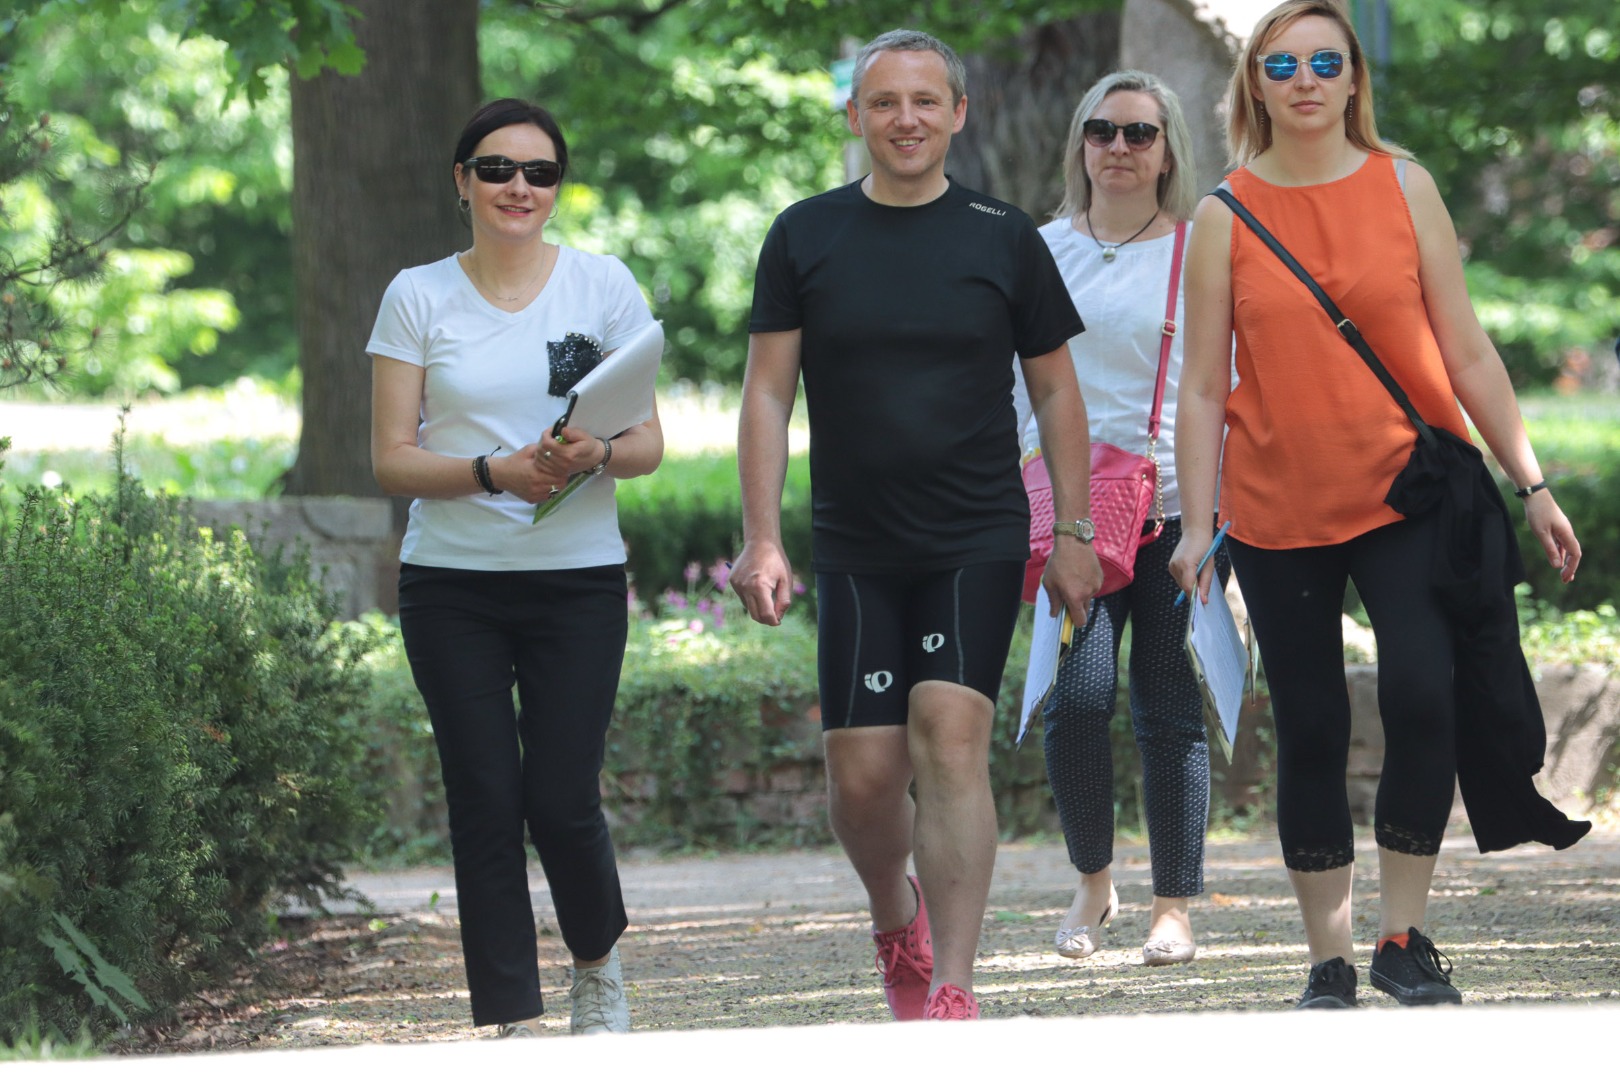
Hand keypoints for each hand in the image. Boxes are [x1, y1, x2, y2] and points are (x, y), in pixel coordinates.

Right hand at [489, 426, 607, 504]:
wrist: (500, 475)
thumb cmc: (515, 461)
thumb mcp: (529, 451)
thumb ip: (543, 449)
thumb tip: (556, 446)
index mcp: (537, 473)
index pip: (559, 475)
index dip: (563, 470)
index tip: (562, 466)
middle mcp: (536, 486)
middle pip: (560, 485)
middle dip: (562, 478)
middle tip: (559, 472)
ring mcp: (534, 495)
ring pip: (554, 492)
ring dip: (556, 485)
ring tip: (552, 478)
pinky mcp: (532, 500)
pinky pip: (546, 497)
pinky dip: (548, 491)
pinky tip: (545, 484)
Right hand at [731, 539, 793, 625]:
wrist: (760, 542)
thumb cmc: (776, 561)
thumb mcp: (786, 580)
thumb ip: (783, 601)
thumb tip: (778, 618)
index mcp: (760, 587)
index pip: (766, 614)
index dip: (774, 621)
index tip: (779, 621)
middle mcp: (746, 587)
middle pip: (755, 615)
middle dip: (765, 619)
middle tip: (774, 617)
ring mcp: (737, 584)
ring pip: (748, 607)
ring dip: (758, 608)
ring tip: (767, 594)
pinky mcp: (733, 581)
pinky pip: (742, 597)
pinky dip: (750, 598)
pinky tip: (757, 586)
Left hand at [1043, 535, 1102, 625]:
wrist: (1074, 542)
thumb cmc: (1058, 562)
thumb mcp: (1049, 583)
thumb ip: (1053, 601)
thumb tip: (1054, 614)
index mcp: (1075, 597)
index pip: (1080, 621)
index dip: (1075, 622)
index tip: (1069, 618)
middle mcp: (1088, 593)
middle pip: (1085, 611)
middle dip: (1077, 608)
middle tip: (1067, 597)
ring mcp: (1096, 585)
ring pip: (1089, 597)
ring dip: (1081, 595)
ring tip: (1072, 580)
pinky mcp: (1100, 577)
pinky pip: (1093, 587)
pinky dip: (1087, 585)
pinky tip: (1079, 573)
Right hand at [1169, 525, 1216, 604]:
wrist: (1195, 533)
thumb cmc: (1205, 547)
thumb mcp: (1209, 566)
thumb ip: (1205, 584)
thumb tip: (1203, 601)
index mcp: (1186, 564)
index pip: (1188, 587)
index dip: (1195, 596)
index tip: (1202, 603)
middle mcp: (1176, 565)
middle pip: (1185, 587)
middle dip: (1194, 589)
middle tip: (1204, 581)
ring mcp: (1171, 566)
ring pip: (1182, 584)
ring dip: (1190, 583)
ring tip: (1198, 571)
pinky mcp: (1170, 566)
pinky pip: (1179, 579)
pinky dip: (1186, 578)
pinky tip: (1192, 569)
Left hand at [1525, 490, 1580, 583]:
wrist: (1535, 495)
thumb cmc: (1538, 513)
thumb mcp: (1541, 533)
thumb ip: (1549, 549)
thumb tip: (1556, 566)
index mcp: (1566, 534)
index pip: (1575, 555)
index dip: (1572, 567)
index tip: (1565, 578)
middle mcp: (1567, 532)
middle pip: (1574, 553)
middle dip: (1570, 567)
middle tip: (1565, 581)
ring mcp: (1562, 529)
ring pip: (1567, 549)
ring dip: (1565, 561)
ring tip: (1562, 574)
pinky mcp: (1556, 527)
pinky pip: (1561, 543)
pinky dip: (1560, 553)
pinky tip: (1557, 560)